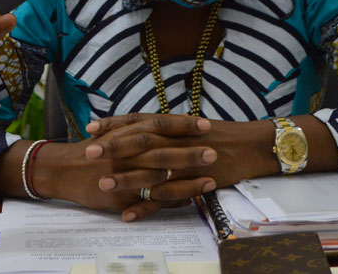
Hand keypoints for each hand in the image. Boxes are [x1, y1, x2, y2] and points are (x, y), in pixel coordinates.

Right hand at [27, 129, 215, 219]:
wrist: (64, 170)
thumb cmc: (93, 150)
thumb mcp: (116, 132)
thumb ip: (140, 129)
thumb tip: (171, 122)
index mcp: (128, 134)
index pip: (159, 125)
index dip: (182, 125)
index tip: (204, 124)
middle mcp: (127, 154)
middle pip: (163, 151)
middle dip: (190, 152)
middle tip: (214, 151)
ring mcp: (125, 177)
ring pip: (161, 179)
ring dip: (187, 179)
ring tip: (210, 179)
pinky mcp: (122, 197)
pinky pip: (151, 201)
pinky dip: (171, 201)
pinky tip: (190, 201)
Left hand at [85, 113, 275, 219]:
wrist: (249, 147)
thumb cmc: (218, 135)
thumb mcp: (188, 126)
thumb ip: (164, 128)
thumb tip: (139, 128)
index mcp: (173, 125)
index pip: (138, 121)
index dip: (114, 124)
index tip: (91, 127)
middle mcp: (176, 141)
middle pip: (140, 143)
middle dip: (113, 148)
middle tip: (88, 153)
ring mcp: (184, 164)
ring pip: (150, 172)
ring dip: (125, 179)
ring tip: (103, 184)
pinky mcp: (192, 184)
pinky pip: (166, 199)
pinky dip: (146, 208)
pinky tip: (127, 216)